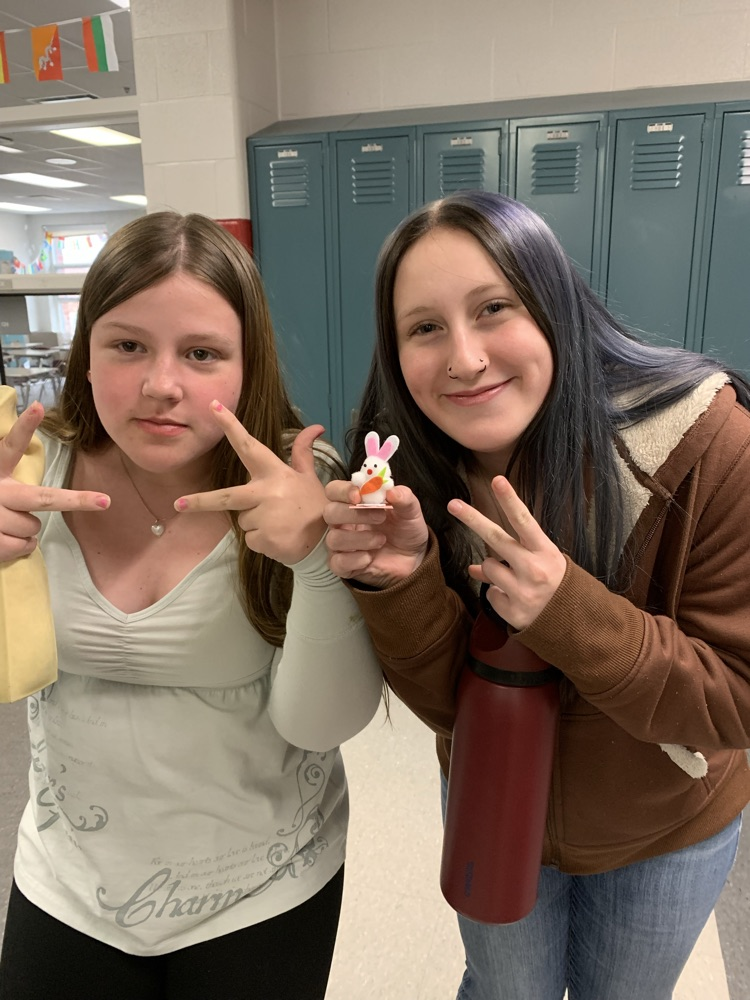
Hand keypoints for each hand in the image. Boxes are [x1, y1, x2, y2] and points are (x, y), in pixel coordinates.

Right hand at [0, 402, 110, 560]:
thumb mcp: (0, 485)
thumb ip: (13, 482)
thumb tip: (34, 479)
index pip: (11, 446)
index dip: (25, 427)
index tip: (38, 407)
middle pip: (42, 498)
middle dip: (76, 500)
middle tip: (104, 501)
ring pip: (33, 526)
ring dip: (26, 531)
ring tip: (4, 524)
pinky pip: (23, 546)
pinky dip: (20, 547)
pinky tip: (4, 540)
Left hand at [175, 401, 326, 564]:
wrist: (327, 539)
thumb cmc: (313, 505)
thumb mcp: (309, 478)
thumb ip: (303, 453)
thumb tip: (316, 427)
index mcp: (275, 474)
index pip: (249, 445)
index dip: (231, 425)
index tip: (213, 407)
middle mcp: (267, 493)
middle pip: (225, 497)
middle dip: (199, 501)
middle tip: (178, 503)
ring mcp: (264, 517)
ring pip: (242, 520)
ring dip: (255, 524)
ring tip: (278, 524)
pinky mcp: (264, 539)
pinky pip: (250, 539)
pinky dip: (261, 541)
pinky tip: (279, 537)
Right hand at [324, 479, 428, 588]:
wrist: (413, 559)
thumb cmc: (405, 530)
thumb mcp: (411, 512)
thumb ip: (404, 498)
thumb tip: (392, 491)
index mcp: (354, 503)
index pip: (334, 490)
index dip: (342, 491)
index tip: (358, 495)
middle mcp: (343, 523)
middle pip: (330, 512)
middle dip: (353, 513)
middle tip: (379, 517)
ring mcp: (341, 545)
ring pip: (334, 538)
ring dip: (359, 538)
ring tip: (381, 540)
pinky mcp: (344, 566)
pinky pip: (338, 562)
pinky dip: (354, 559)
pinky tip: (370, 558)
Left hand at [447, 475, 565, 629]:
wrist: (575, 624)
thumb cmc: (557, 585)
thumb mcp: (545, 563)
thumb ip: (515, 556)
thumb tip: (475, 566)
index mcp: (546, 553)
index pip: (524, 522)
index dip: (510, 500)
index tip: (497, 480)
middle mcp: (534, 570)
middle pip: (496, 538)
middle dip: (472, 519)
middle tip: (452, 504)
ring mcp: (522, 592)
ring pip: (488, 567)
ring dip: (494, 571)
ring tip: (515, 580)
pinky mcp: (513, 612)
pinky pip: (491, 594)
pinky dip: (499, 595)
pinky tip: (516, 599)